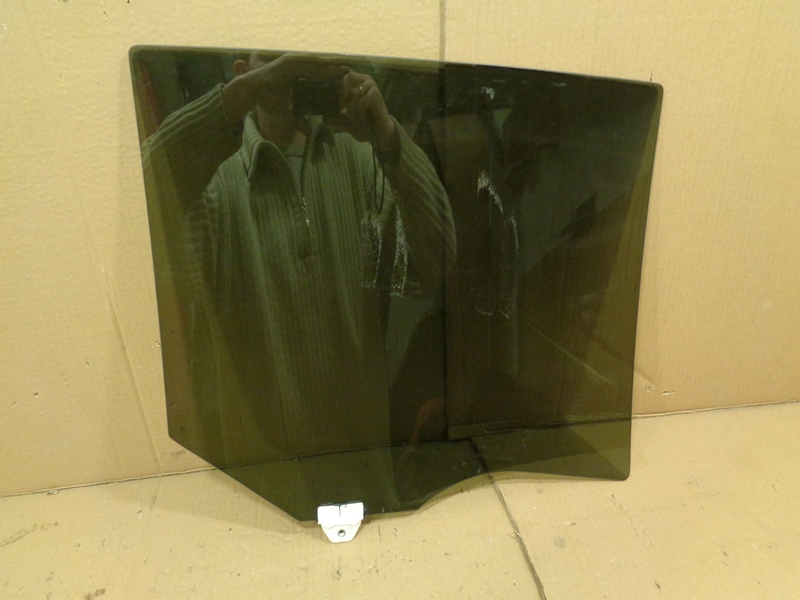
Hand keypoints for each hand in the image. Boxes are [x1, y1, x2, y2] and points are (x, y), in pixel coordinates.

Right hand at [223, 53, 345, 122]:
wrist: (250, 92)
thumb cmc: (268, 101)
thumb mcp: (289, 113)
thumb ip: (299, 121)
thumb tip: (309, 132)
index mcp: (298, 78)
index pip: (318, 78)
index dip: (331, 79)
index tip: (345, 82)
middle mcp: (296, 68)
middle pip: (319, 69)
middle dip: (334, 70)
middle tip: (350, 72)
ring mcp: (292, 63)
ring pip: (315, 64)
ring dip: (329, 66)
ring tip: (344, 68)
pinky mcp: (287, 62)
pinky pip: (305, 63)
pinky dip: (317, 64)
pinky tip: (328, 65)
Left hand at [333, 69, 396, 152]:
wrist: (379, 135)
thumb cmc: (362, 125)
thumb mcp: (344, 121)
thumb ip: (334, 118)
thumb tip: (323, 119)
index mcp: (355, 80)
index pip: (339, 74)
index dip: (333, 85)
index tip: (334, 103)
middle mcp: (363, 79)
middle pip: (343, 82)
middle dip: (341, 100)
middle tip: (344, 112)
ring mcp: (371, 85)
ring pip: (351, 94)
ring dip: (352, 112)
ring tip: (358, 120)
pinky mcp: (376, 93)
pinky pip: (360, 104)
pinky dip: (360, 116)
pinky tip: (365, 121)